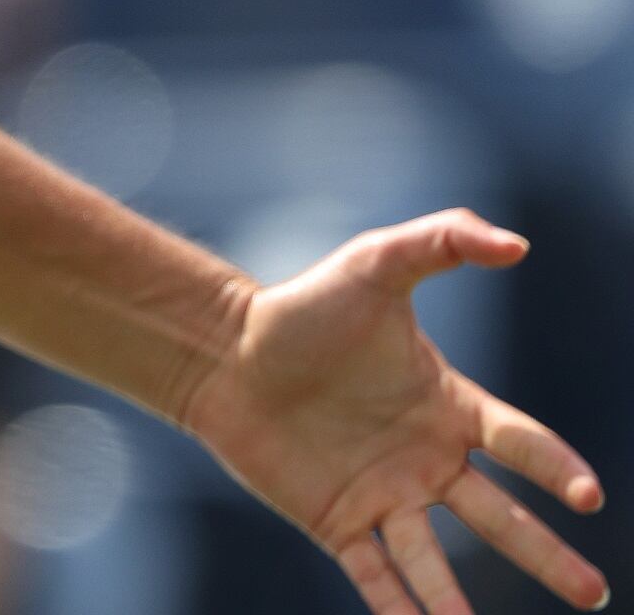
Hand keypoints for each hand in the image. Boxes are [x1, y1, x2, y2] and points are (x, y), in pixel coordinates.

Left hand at [184, 208, 607, 613]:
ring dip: (465, 600)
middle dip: (546, 555)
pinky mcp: (335, 520)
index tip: (587, 494)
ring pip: (438, 559)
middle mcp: (424, 459)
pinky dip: (400, 609)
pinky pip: (376, 574)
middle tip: (594, 594)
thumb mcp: (376, 263)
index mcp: (447, 406)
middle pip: (499, 516)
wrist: (223, 350)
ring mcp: (382, 494)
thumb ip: (444, 240)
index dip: (553, 467)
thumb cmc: (302, 305)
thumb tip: (518, 243)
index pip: (518, 443)